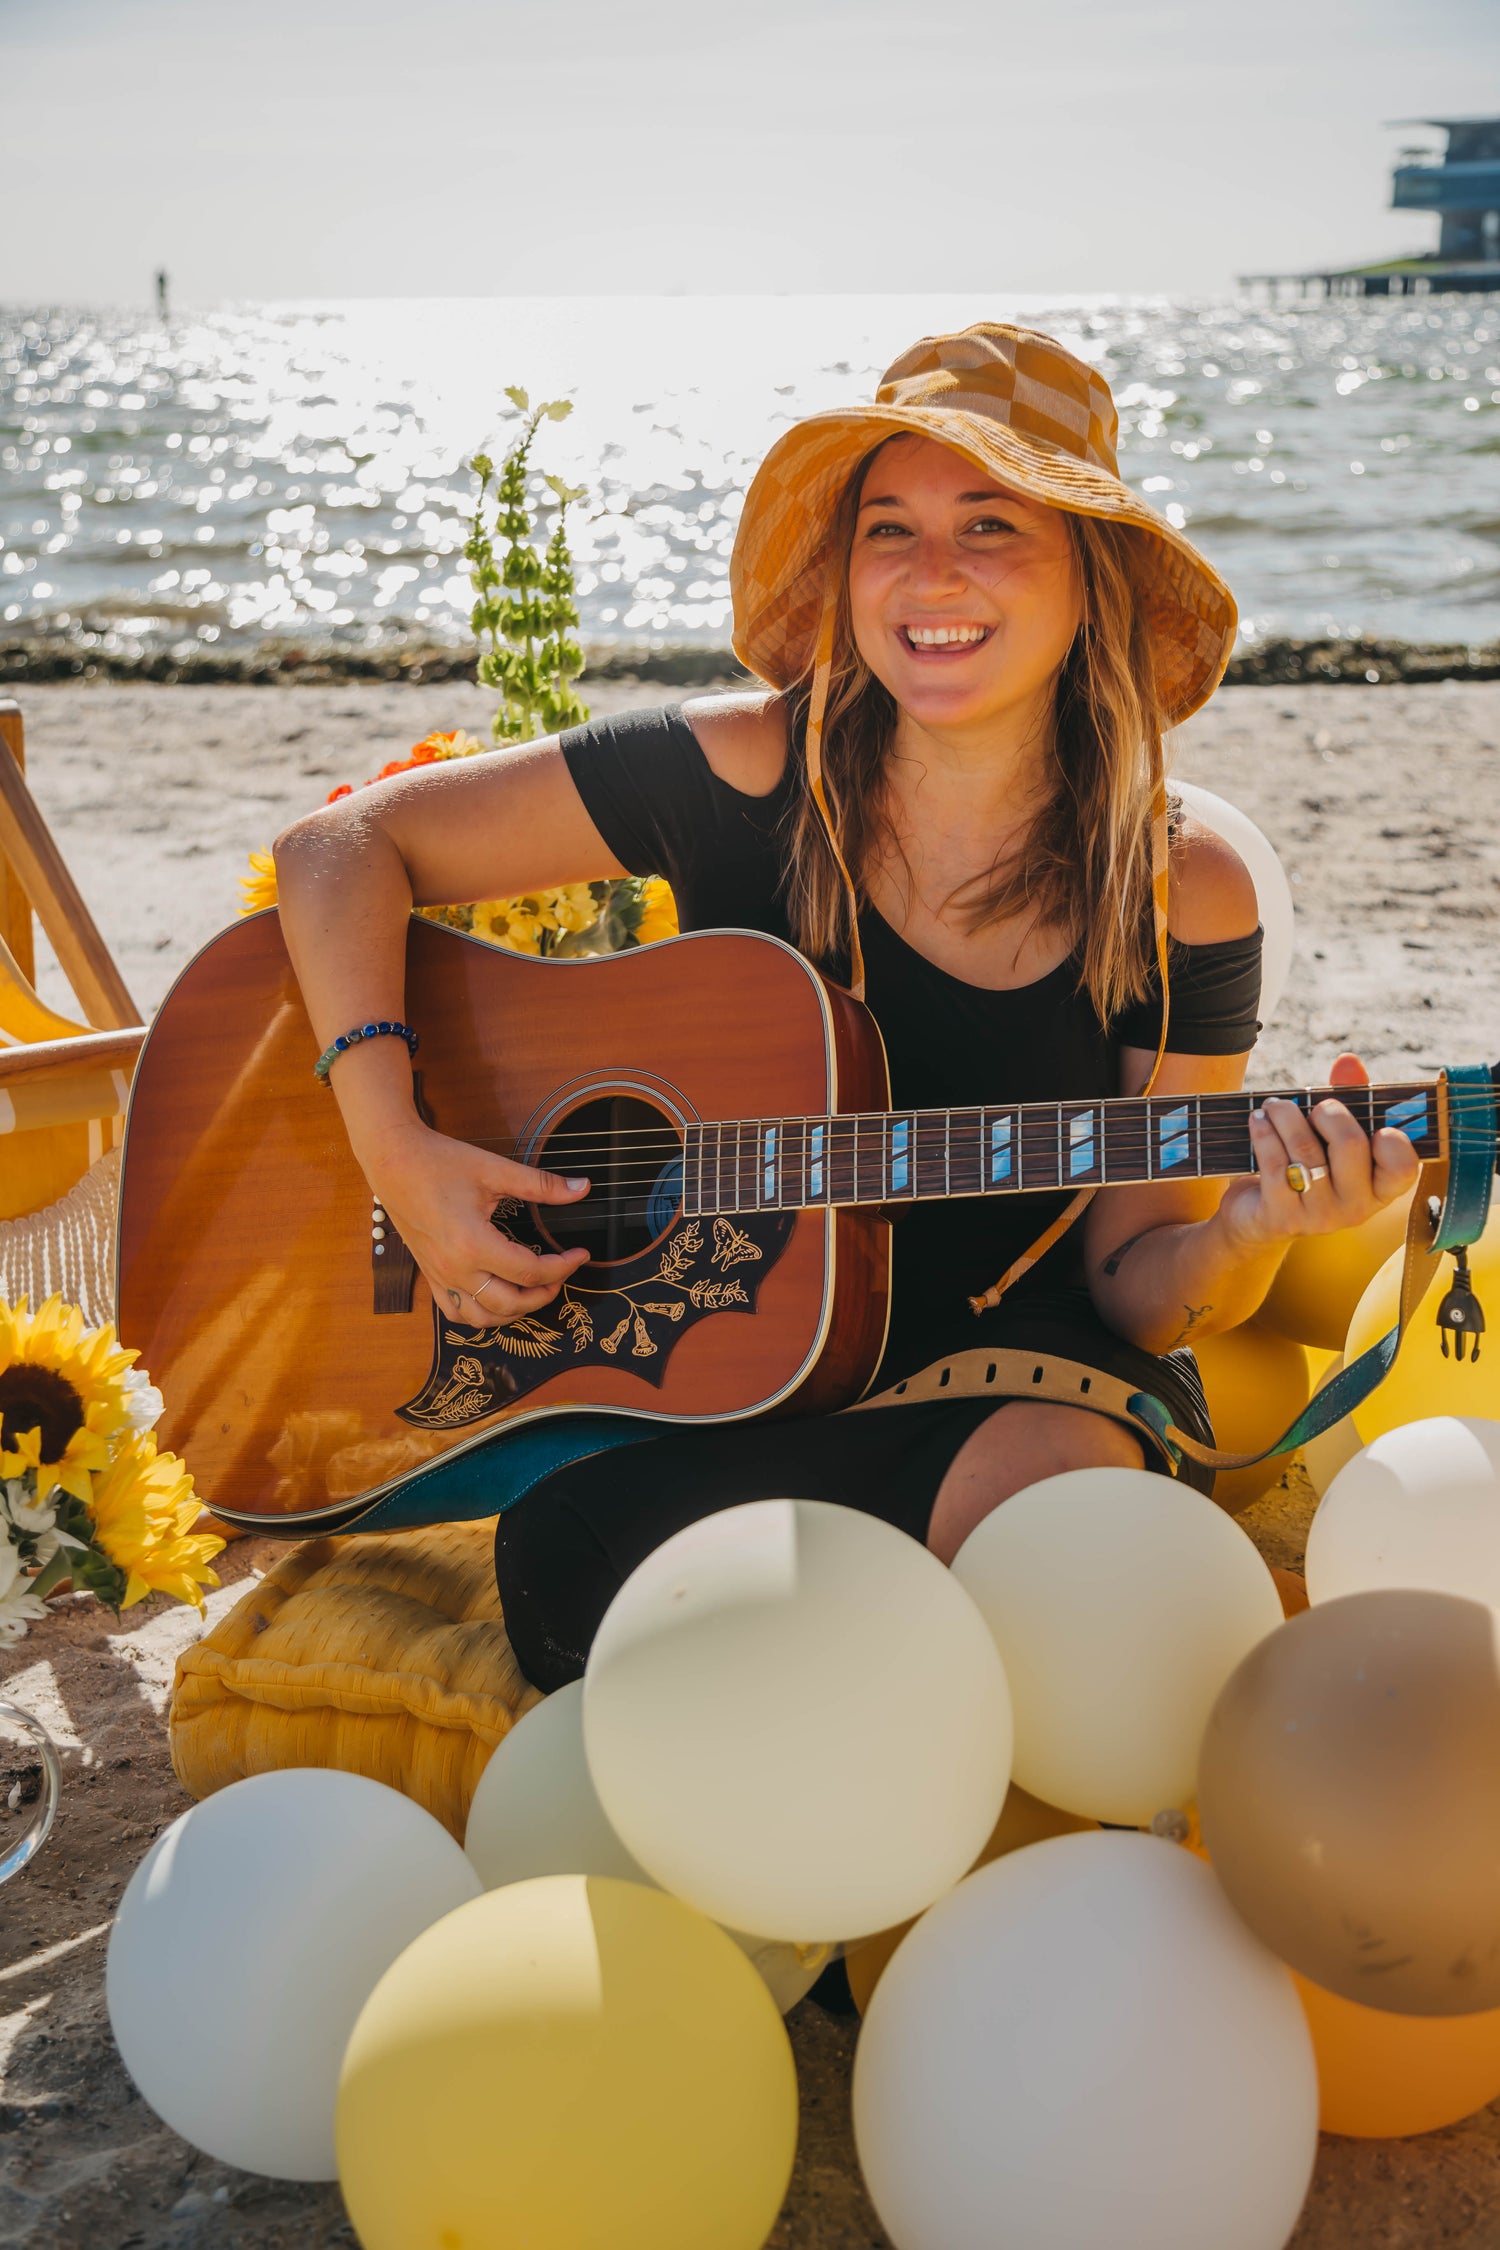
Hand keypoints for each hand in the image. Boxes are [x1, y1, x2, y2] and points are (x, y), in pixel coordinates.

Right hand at [365, 1124, 590, 1325]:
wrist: (393, 1161)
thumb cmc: (439, 1162)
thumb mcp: (495, 1170)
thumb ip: (541, 1185)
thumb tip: (581, 1188)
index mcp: (473, 1243)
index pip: (530, 1271)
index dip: (563, 1267)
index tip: (579, 1254)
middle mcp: (455, 1268)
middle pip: (510, 1303)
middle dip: (544, 1294)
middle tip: (561, 1274)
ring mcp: (440, 1276)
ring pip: (483, 1318)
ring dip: (514, 1312)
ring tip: (533, 1290)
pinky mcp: (430, 1275)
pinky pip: (456, 1312)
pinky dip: (480, 1315)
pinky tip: (497, 1298)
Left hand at [1214, 1052, 1420, 1254]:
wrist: (1259, 1215)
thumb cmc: (1307, 1165)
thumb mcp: (1331, 1136)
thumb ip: (1348, 1098)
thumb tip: (1348, 1061)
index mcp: (1379, 1189)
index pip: (1403, 1167)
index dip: (1395, 1143)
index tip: (1379, 1127)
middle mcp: (1355, 1208)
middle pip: (1351, 1144)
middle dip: (1328, 1113)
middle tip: (1312, 1107)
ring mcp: (1319, 1216)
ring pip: (1306, 1149)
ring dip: (1285, 1115)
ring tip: (1273, 1105)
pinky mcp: (1282, 1217)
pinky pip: (1274, 1163)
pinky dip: (1264, 1132)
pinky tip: (1258, 1119)